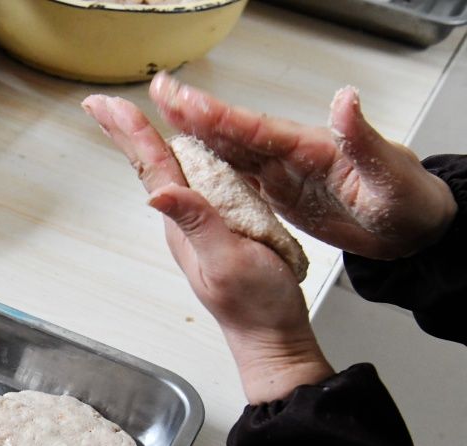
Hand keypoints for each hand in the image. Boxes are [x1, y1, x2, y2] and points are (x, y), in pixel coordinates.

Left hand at [83, 94, 332, 403]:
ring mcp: (200, 223)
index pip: (154, 168)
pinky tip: (180, 151)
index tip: (108, 105)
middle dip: (126, 131)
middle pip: (152, 165)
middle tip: (100, 103)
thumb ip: (197, 225)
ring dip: (147, 141)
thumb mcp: (227, 261)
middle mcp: (186, 220)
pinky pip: (196, 183)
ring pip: (170, 172)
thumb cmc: (255, 305)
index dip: (133, 133)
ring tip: (126, 118)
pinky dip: (182, 157)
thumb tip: (159, 194)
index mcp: (184, 223)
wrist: (272, 335)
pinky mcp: (220, 226)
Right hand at [149, 72, 455, 259]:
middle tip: (157, 93)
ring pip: (229, 150)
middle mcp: (290, 154)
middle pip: (231, 131)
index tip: (181, 98)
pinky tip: (190, 165)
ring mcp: (283, 171)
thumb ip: (363, 138)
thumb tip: (346, 100)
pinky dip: (210, 167)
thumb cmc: (409, 201)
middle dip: (192, 113)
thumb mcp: (390, 173)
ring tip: (159, 119)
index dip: (216, 114)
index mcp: (310, 147)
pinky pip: (237, 175)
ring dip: (194, 135)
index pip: (254, 127)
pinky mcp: (281, 189)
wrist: (415, 226)